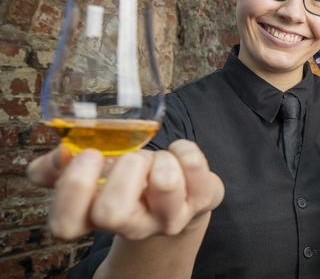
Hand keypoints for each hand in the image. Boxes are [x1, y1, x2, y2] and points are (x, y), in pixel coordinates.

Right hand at [26, 140, 223, 240]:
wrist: (181, 198)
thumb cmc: (130, 181)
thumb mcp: (95, 173)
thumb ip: (62, 163)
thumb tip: (60, 154)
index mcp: (97, 218)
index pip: (66, 225)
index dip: (74, 187)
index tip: (90, 155)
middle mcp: (133, 226)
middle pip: (112, 212)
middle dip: (123, 169)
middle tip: (133, 158)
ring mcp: (171, 217)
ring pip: (164, 184)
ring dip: (159, 158)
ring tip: (159, 158)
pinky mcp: (203, 200)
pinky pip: (194, 166)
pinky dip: (185, 149)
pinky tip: (179, 154)